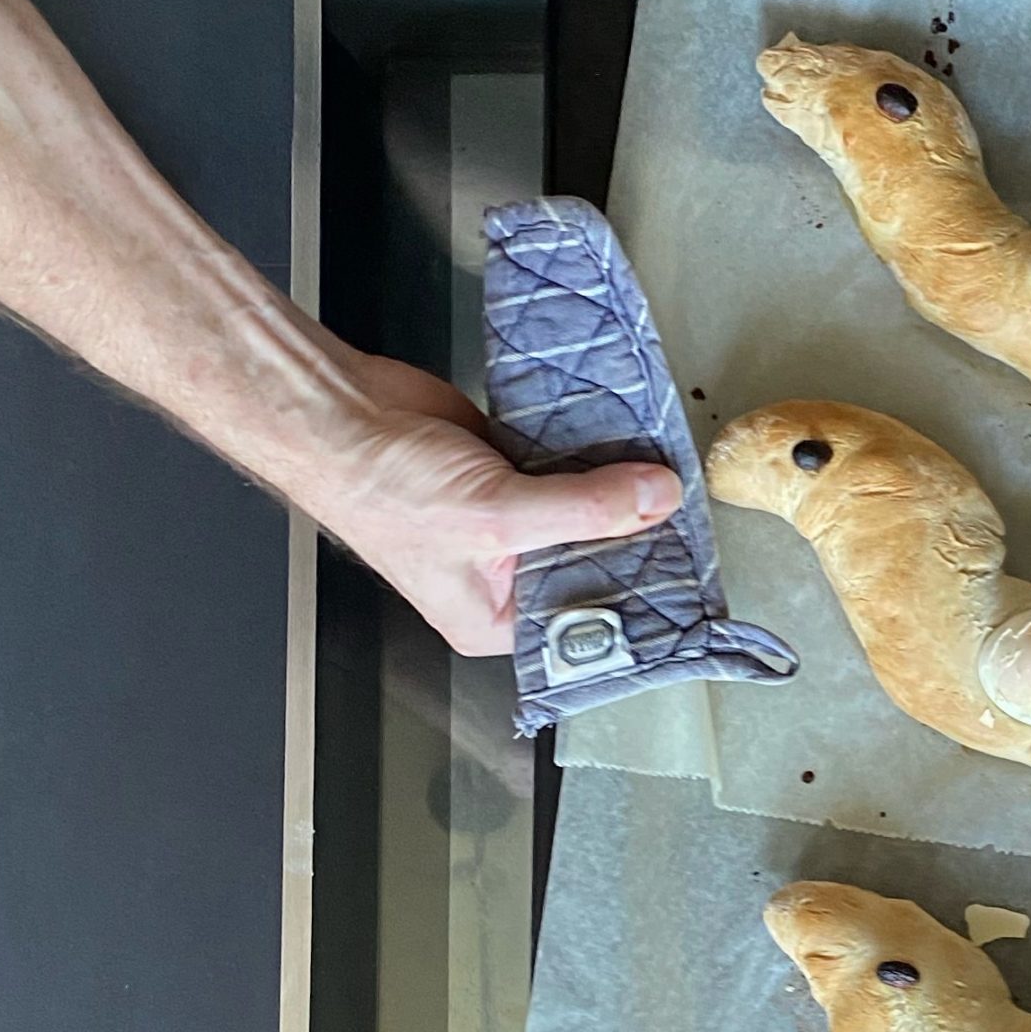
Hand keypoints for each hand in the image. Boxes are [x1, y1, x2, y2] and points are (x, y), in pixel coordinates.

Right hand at [313, 351, 680, 655]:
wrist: (341, 414)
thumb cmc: (380, 488)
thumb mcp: (495, 516)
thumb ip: (583, 509)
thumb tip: (656, 499)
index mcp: (496, 617)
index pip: (586, 617)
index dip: (637, 593)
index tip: (690, 569)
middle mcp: (508, 575)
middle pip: (594, 557)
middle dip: (633, 531)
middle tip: (682, 507)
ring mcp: (513, 519)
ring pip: (588, 507)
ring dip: (618, 485)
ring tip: (663, 467)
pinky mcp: (514, 468)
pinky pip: (571, 464)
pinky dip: (594, 450)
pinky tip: (626, 437)